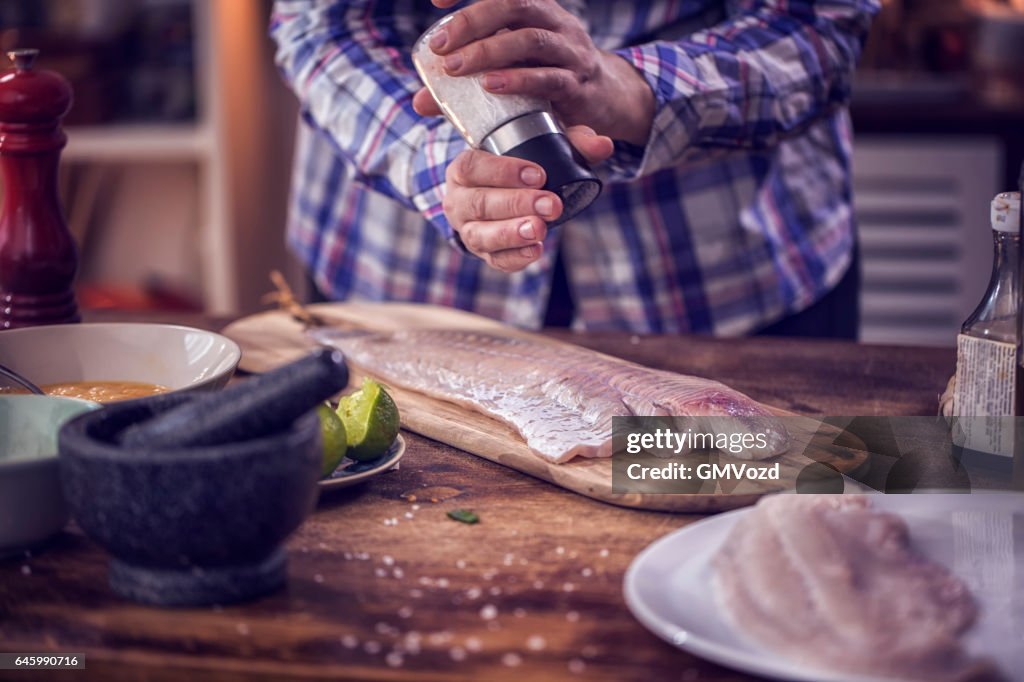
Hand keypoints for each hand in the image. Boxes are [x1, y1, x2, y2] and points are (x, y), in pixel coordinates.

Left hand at [413, 0, 653, 145]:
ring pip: (530, 39)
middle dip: (472, 20)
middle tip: (440, 45)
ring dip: (489, 52)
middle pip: (514, 4)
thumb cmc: (546, 81)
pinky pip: (549, 77)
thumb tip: (420, 101)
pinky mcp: (577, 84)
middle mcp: (554, 21)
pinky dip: (518, 80)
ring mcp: (569, 51)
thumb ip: (467, 83)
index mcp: (534, 9)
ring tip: (456, 67)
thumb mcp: (507, 73)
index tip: (436, 0)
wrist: (603, 103)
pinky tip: (492, 85)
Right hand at [444, 125, 611, 272]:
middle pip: (479, 203)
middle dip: (516, 204)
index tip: (538, 175)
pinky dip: (515, 257)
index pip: (472, 167)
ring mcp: (468, 230)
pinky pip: (495, 260)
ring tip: (540, 230)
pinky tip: (536, 250)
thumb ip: (572, 141)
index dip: (502, 171)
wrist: (503, 195)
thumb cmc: (521, 166)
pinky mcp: (484, 253)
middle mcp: (458, 201)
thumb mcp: (543, 145)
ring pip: (480, 235)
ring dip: (512, 233)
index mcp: (463, 170)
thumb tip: (603, 145)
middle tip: (551, 205)